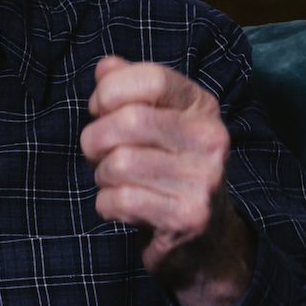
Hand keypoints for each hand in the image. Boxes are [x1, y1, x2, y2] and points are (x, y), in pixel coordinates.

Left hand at [80, 56, 254, 305]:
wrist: (203, 239)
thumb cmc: (165, 168)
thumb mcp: (153, 121)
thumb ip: (126, 88)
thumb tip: (106, 66)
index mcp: (201, 106)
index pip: (151, 78)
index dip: (110, 92)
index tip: (101, 109)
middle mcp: (211, 138)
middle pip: (127, 121)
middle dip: (95, 139)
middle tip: (99, 153)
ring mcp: (205, 178)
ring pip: (120, 163)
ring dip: (103, 175)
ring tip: (117, 181)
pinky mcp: (189, 216)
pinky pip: (121, 200)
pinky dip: (107, 205)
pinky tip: (124, 207)